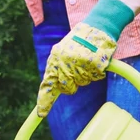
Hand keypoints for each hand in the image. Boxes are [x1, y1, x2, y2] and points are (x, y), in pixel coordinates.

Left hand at [36, 0, 134, 117]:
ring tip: (88, 59)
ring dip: (86, 75)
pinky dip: (97, 71)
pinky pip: (95, 77)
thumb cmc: (79, 42)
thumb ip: (57, 69)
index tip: (41, 114)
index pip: (48, 83)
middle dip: (72, 85)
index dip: (45, 100)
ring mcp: (80, 62)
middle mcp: (65, 61)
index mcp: (55, 58)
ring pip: (82, 82)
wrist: (97, 26)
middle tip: (77, 70)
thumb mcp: (63, 52)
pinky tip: (96, 60)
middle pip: (67, 87)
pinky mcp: (94, 63)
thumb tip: (51, 91)